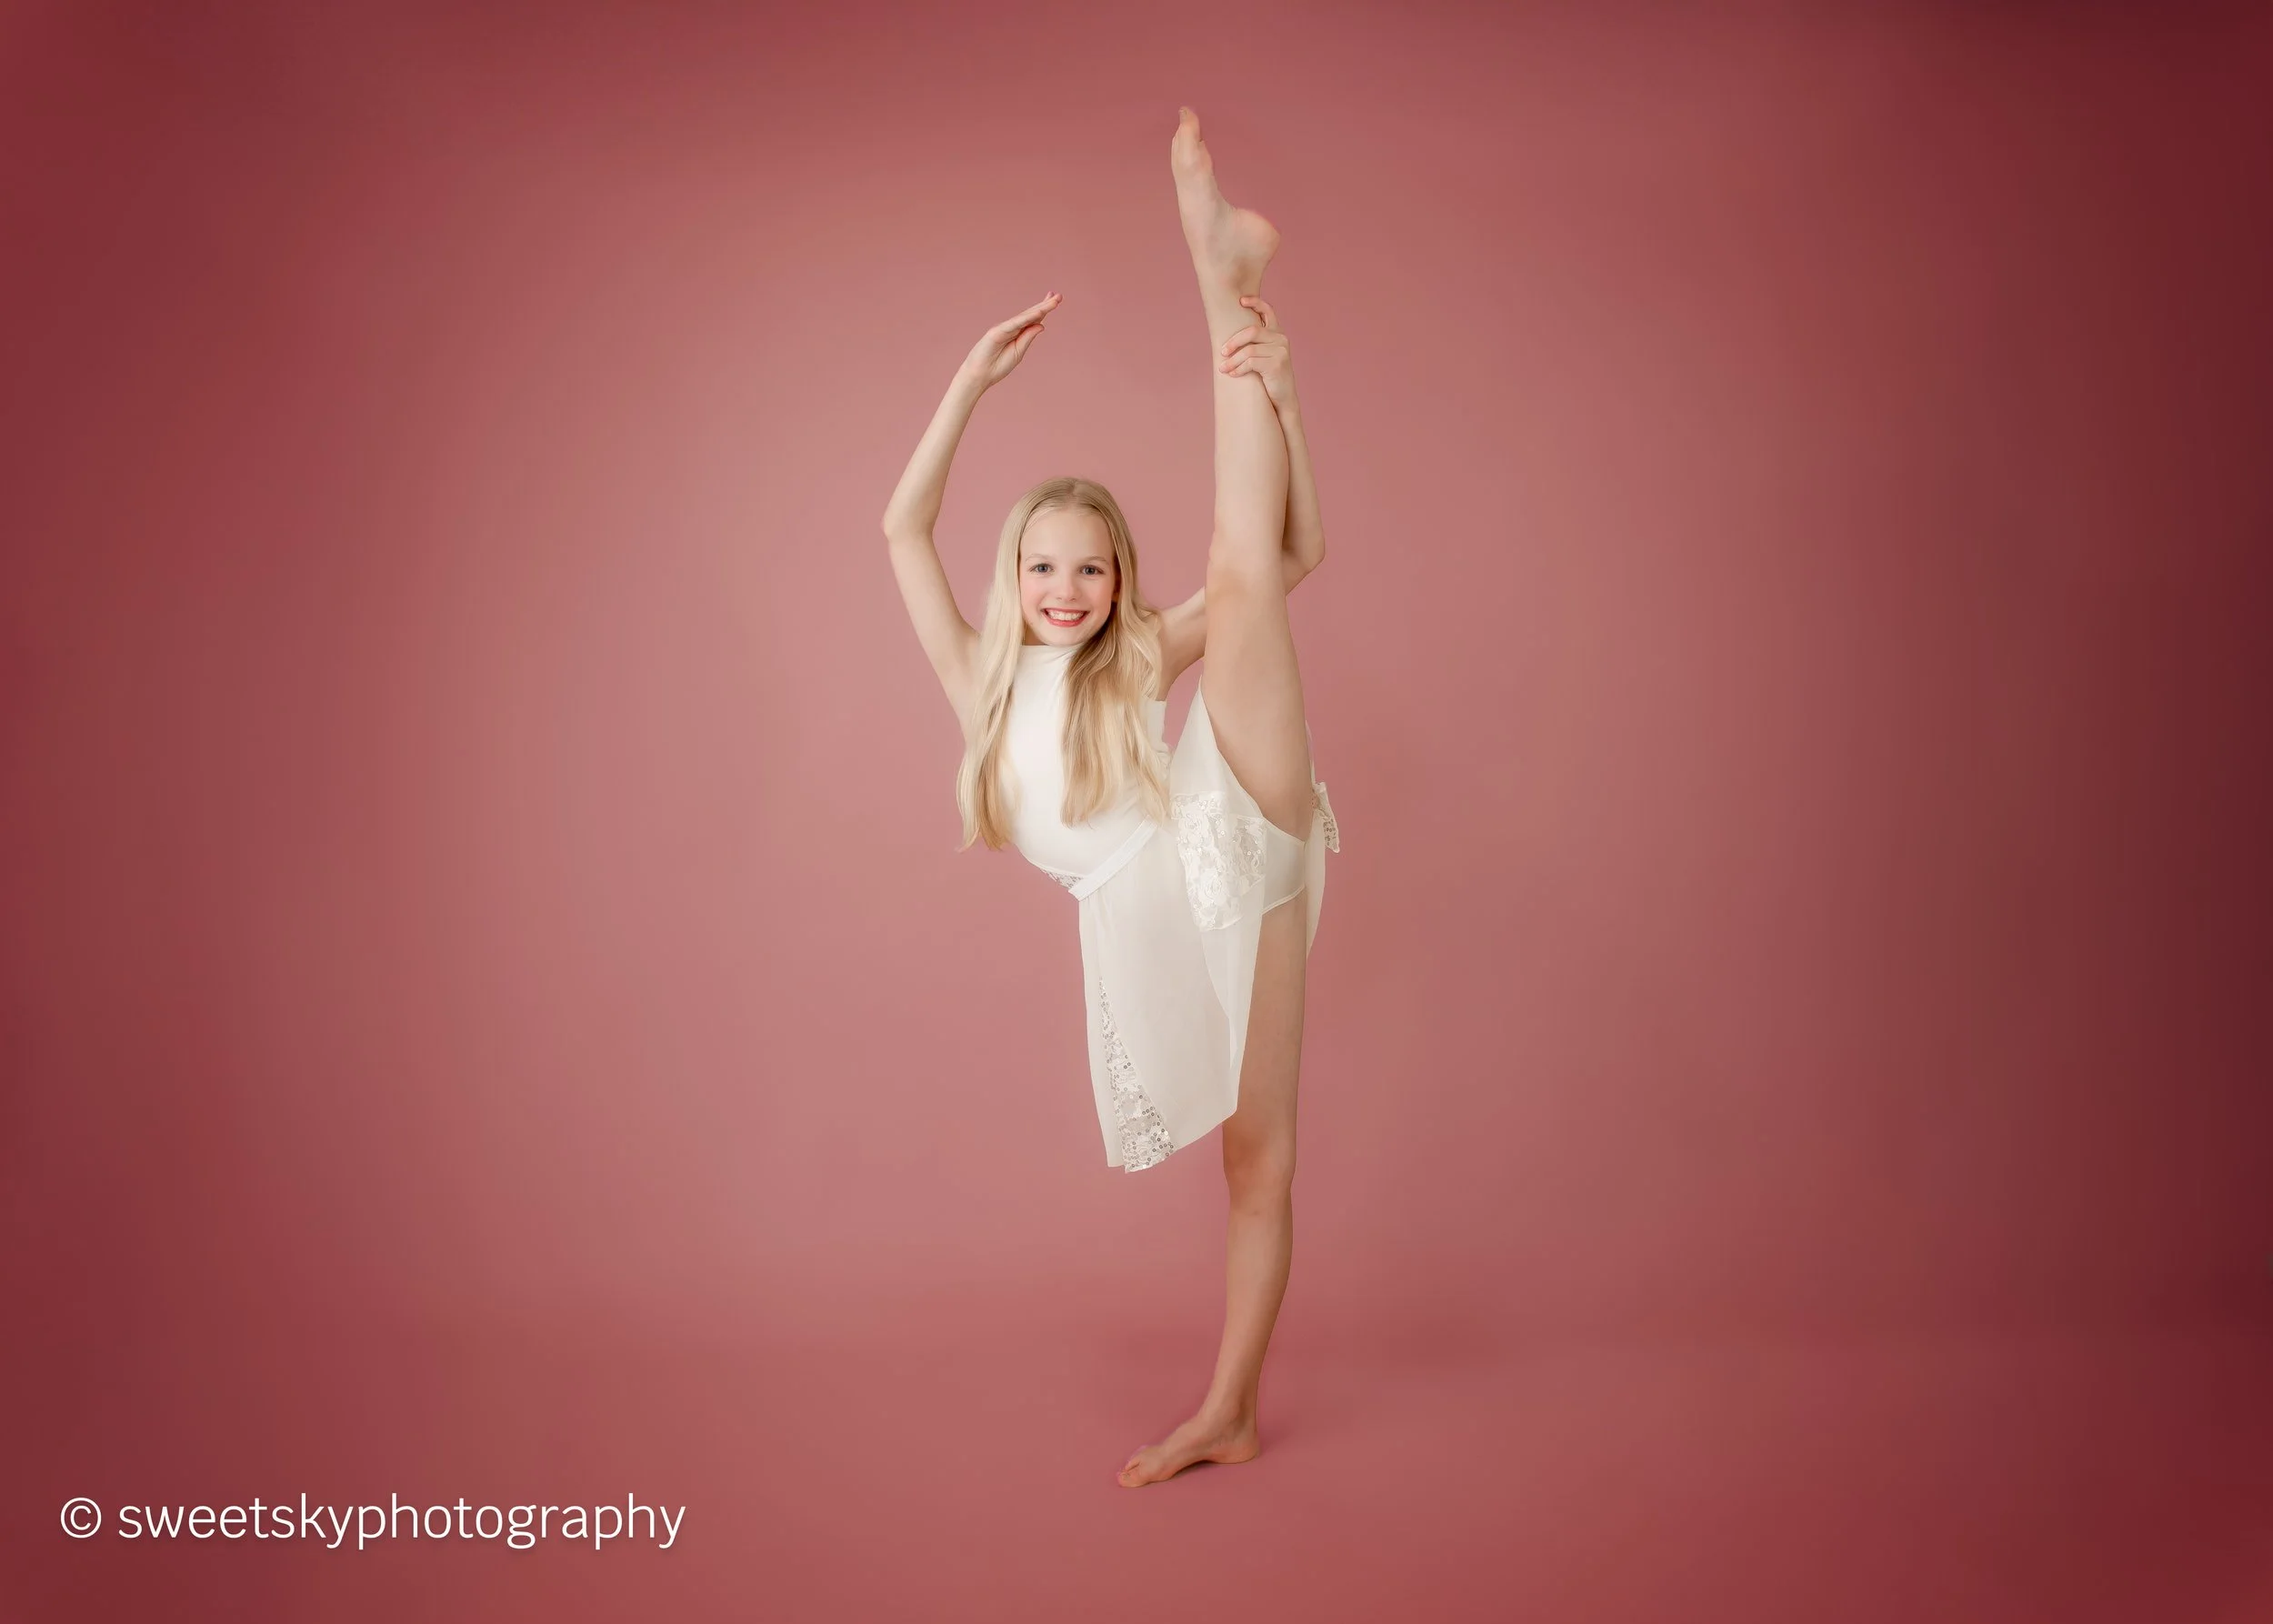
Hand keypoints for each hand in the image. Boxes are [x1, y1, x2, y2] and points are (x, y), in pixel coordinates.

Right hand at [960, 292, 1060, 389]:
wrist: (980, 375)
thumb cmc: (997, 365)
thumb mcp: (1018, 352)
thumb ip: (1028, 338)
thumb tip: (1042, 325)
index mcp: (1017, 333)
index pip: (1033, 319)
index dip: (1044, 309)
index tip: (1056, 299)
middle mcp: (1011, 327)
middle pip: (1031, 314)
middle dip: (1045, 305)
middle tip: (1059, 296)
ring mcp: (1004, 328)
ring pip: (1025, 317)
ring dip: (1039, 309)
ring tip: (1053, 302)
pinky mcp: (996, 332)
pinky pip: (1014, 324)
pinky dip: (1026, 318)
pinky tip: (1038, 313)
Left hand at [1218, 295, 1297, 411]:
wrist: (1283, 399)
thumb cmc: (1268, 377)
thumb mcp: (1263, 356)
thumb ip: (1254, 343)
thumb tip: (1228, 338)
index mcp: (1278, 333)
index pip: (1268, 311)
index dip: (1255, 302)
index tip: (1240, 301)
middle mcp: (1281, 339)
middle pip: (1252, 331)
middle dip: (1233, 341)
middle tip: (1222, 352)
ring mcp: (1281, 351)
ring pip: (1249, 350)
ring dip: (1232, 360)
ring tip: (1222, 368)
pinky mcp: (1277, 364)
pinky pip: (1251, 362)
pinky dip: (1238, 369)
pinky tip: (1232, 374)